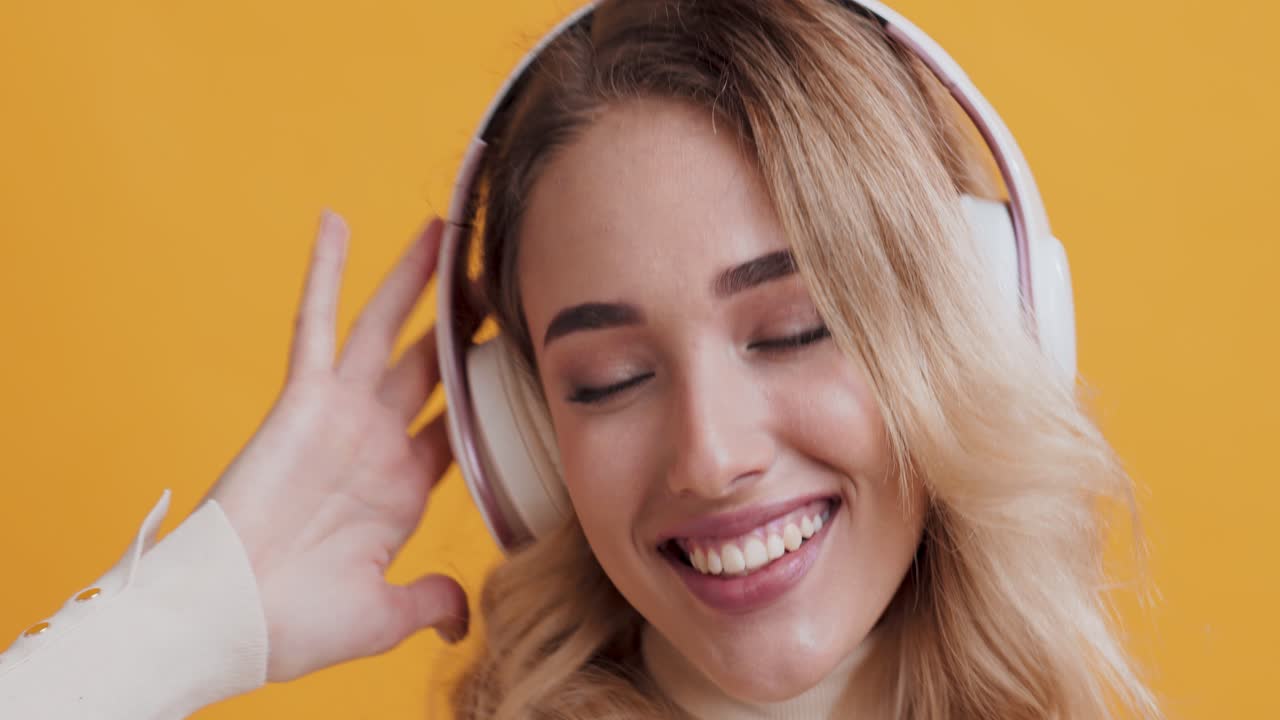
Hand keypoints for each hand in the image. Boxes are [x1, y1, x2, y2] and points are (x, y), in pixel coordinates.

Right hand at [202, 211, 466, 681]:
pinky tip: (335, 222)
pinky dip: (324, 272)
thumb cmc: (295, 623)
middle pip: (434, 363)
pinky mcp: (302, 397)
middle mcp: (377, 438)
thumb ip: (429, 601)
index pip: (460, 420)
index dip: (491, 387)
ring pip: (387, 329)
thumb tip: (463, 616)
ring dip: (415, 279)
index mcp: (402, 483)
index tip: (524, 352)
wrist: (232, 621)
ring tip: (447, 230)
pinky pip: (315, 323)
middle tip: (497, 271)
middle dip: (465, 320)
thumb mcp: (384, 613)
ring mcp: (342, 412)